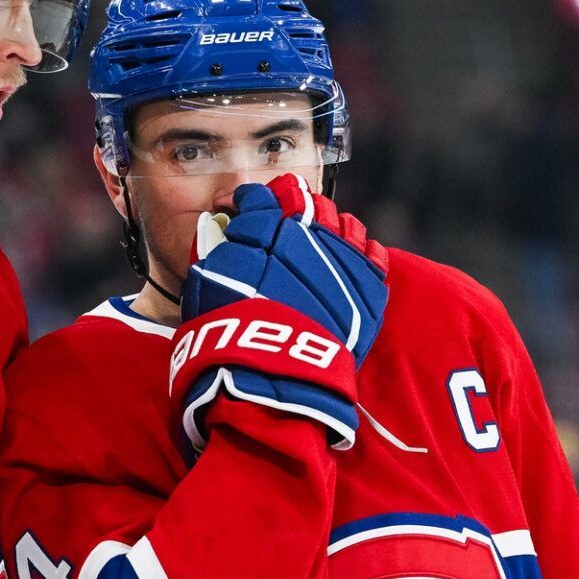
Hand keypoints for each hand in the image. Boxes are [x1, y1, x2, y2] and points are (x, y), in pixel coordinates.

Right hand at [172, 174, 388, 448]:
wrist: (273, 381)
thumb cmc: (227, 335)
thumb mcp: (205, 285)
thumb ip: (215, 249)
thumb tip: (222, 229)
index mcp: (264, 229)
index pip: (259, 197)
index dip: (246, 201)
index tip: (240, 210)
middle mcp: (309, 234)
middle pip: (305, 202)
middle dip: (290, 208)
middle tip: (280, 227)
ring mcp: (344, 258)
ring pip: (343, 222)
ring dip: (328, 226)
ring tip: (317, 244)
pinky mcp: (370, 287)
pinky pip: (373, 253)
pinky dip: (360, 252)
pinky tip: (347, 262)